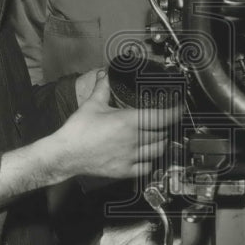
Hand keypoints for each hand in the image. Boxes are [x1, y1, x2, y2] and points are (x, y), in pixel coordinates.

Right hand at [54, 71, 177, 178]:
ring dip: (161, 143)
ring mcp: (130, 156)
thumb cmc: (78, 130)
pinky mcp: (124, 170)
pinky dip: (150, 161)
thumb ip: (102, 88)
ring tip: (160, 137)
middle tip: (165, 122)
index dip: (175, 112)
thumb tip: (104, 74)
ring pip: (158, 150)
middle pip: (162, 133)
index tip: (179, 108)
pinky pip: (146, 167)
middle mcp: (134, 139)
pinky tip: (147, 157)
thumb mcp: (92, 104)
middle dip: (166, 127)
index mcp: (128, 121)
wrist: (66, 154)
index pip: (162, 117)